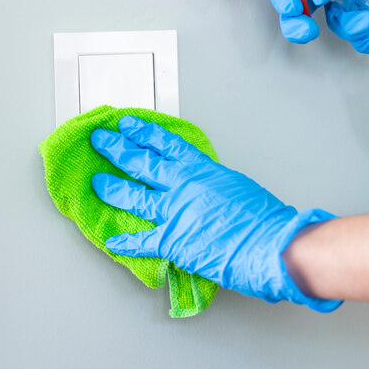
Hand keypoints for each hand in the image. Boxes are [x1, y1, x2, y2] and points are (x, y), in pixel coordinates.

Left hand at [89, 115, 340, 310]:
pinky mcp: (172, 240)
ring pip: (133, 196)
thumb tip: (204, 190)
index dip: (143, 133)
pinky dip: (125, 243)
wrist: (271, 243)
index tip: (128, 124)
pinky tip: (112, 241)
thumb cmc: (264, 217)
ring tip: (96, 182)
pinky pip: (142, 241)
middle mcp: (182, 186)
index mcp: (201, 169)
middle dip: (117, 149)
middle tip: (101, 141)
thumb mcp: (236, 186)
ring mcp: (174, 212)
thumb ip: (213, 185)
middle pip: (141, 163)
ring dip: (112, 188)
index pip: (166, 145)